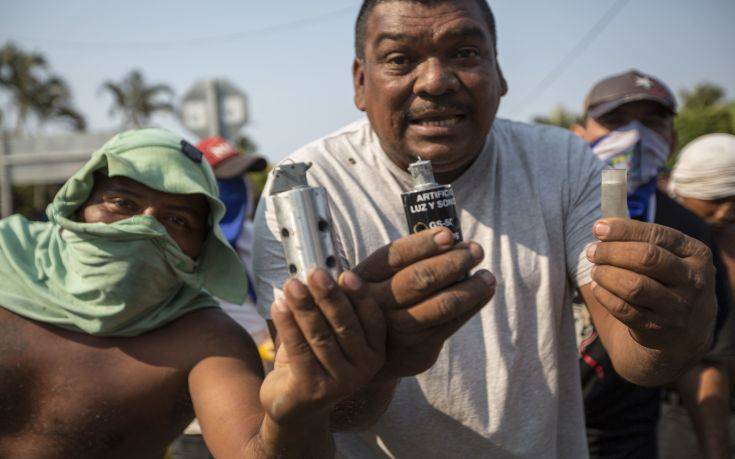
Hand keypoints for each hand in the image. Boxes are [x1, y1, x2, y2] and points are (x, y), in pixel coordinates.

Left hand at [260, 269, 384, 426]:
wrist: (296, 408)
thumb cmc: (316, 361)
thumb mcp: (332, 336)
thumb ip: (334, 310)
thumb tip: (325, 273)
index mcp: (375, 352)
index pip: (372, 320)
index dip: (360, 296)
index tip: (345, 274)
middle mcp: (364, 369)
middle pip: (345, 326)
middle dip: (328, 297)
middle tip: (315, 272)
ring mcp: (340, 383)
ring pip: (320, 337)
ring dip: (304, 307)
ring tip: (291, 284)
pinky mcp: (313, 391)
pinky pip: (299, 351)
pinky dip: (287, 325)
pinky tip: (278, 305)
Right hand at [354, 227, 495, 379]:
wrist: (367, 352)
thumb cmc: (381, 301)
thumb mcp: (377, 279)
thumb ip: (405, 262)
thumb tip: (451, 239)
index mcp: (365, 277)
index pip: (396, 256)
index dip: (424, 243)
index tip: (449, 234)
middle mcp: (378, 303)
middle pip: (421, 278)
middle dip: (454, 262)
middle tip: (476, 250)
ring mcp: (397, 329)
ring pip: (442, 305)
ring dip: (471, 288)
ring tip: (488, 276)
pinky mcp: (417, 348)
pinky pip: (451, 324)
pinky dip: (472, 306)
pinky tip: (484, 293)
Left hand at [586, 218, 716, 352]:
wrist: (685, 332)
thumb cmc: (668, 280)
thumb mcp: (670, 257)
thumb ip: (643, 239)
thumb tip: (602, 226)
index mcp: (697, 254)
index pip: (657, 235)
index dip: (624, 230)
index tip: (598, 228)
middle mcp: (693, 281)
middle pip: (646, 258)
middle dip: (612, 252)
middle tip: (591, 251)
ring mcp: (678, 308)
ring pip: (634, 286)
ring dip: (606, 274)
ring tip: (595, 270)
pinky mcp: (658, 329)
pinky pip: (623, 309)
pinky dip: (604, 296)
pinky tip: (598, 288)